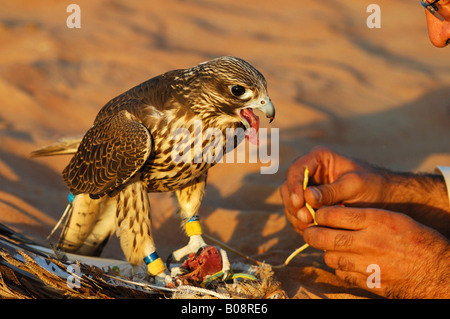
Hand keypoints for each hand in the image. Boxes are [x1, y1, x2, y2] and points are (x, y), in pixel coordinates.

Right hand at [280, 146, 386, 232]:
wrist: (385, 199)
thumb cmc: (372, 185)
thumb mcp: (354, 185)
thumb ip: (331, 191)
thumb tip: (307, 197)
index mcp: (318, 158)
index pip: (296, 169)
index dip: (294, 186)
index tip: (300, 202)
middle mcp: (309, 172)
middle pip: (288, 187)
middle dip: (294, 204)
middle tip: (307, 219)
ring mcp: (307, 189)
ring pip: (290, 203)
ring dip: (296, 216)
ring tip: (310, 226)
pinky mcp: (309, 205)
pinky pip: (296, 215)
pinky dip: (301, 224)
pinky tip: (312, 230)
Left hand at [303, 206, 449, 297]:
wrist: (438, 271)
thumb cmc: (417, 239)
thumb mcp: (393, 218)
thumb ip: (364, 215)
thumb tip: (334, 214)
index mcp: (374, 220)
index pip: (332, 214)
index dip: (319, 214)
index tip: (318, 215)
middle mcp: (368, 241)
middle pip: (323, 237)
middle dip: (312, 233)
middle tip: (310, 232)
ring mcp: (367, 264)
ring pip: (330, 257)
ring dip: (327, 252)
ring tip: (332, 248)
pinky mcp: (369, 282)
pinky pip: (342, 274)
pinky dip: (340, 269)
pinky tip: (347, 263)